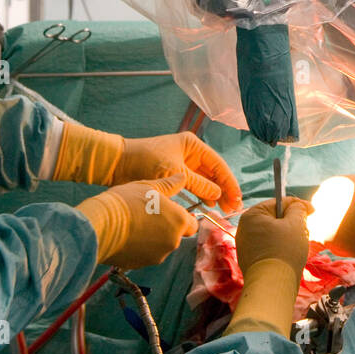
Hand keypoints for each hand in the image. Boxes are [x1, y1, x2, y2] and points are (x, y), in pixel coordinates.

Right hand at [75, 175, 196, 268]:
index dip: (181, 218)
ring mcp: (156, 256)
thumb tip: (182, 177)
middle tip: (148, 216)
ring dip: (152, 239)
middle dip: (166, 228)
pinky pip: (145, 255)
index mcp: (179, 221)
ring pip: (160, 247)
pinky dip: (139, 248)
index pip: (192, 224)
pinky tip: (126, 236)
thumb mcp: (149, 187)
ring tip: (134, 224)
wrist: (100, 225)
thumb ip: (170, 185)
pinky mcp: (140, 265)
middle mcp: (173, 242)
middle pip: (176, 236)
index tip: (169, 212)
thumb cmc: (126, 202)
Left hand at [114, 132, 240, 211]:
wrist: (117, 164)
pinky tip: (208, 204)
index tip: (237, 198)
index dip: (229, 182)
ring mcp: (182, 164)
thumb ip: (199, 184)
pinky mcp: (174, 175)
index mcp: (193, 145)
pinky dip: (202, 194)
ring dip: (214, 193)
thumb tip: (219, 194)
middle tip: (232, 208)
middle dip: (224, 189)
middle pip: (214, 173)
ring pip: (205, 180)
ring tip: (223, 209)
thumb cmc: (145, 162)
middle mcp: (190, 153)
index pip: (218, 164)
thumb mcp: (175, 173)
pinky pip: (194, 185)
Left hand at [235, 198, 311, 274]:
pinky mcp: (250, 260)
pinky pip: (269, 247)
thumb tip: (298, 206)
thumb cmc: (284, 250)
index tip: (312, 211)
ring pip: (273, 234)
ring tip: (298, 246)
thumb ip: (298, 209)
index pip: (279, 202)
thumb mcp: (296, 224)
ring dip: (288, 236)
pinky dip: (280, 248)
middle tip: (304, 232)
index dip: (298, 205)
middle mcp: (244, 228)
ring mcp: (246, 245)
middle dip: (292, 223)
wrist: (272, 285)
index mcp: (252, 215)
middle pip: (275, 219)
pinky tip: (289, 257)